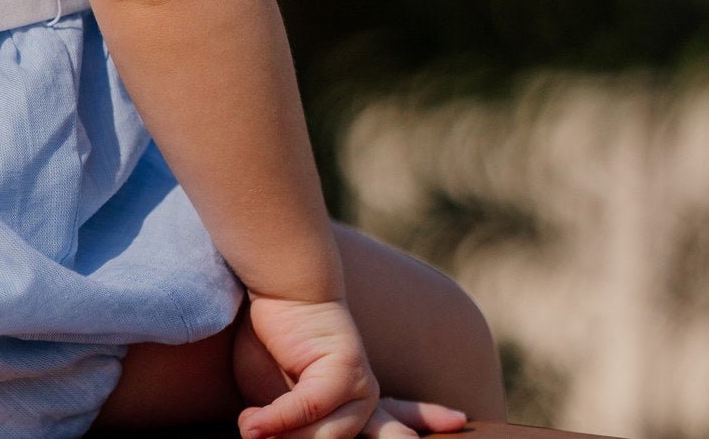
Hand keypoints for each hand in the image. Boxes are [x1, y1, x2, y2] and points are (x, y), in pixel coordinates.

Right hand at [231, 293, 468, 438]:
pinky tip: (253, 423)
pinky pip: (310, 411)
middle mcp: (365, 397)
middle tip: (426, 435)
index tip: (459, 419)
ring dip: (282, 436)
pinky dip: (278, 419)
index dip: (422, 421)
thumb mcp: (274, 399)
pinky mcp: (344, 373)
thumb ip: (287, 427)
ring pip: (326, 438)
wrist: (280, 287)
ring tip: (250, 428)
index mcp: (355, 401)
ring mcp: (359, 387)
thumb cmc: (271, 340)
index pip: (392, 424)